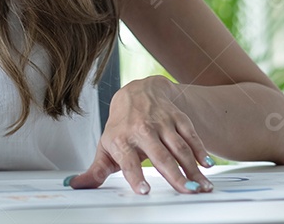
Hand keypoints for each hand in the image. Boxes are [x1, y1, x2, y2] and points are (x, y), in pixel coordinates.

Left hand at [66, 76, 213, 194]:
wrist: (137, 91)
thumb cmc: (122, 124)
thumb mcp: (106, 145)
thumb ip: (95, 170)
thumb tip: (75, 186)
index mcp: (122, 140)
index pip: (128, 161)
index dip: (135, 176)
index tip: (144, 191)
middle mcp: (142, 130)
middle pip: (160, 156)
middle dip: (175, 175)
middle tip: (187, 192)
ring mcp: (162, 123)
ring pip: (179, 148)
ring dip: (193, 168)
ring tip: (203, 186)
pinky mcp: (177, 118)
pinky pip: (191, 135)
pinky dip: (200, 150)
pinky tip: (207, 165)